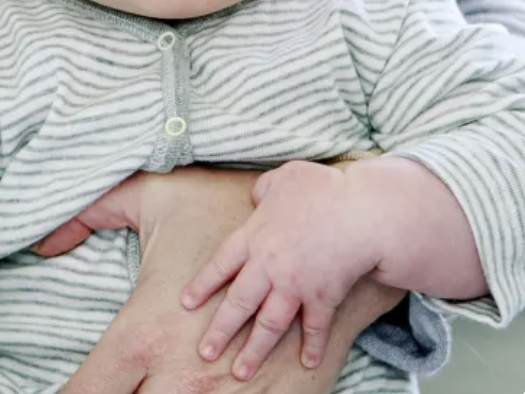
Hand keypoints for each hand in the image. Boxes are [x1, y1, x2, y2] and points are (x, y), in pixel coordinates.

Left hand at [49, 168, 402, 393]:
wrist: (364, 211)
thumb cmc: (323, 188)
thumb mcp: (284, 178)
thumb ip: (263, 190)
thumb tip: (256, 195)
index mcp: (252, 236)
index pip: (218, 265)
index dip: (201, 285)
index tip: (185, 304)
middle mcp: (268, 266)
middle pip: (236, 303)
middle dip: (219, 330)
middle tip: (203, 354)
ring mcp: (295, 285)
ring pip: (268, 323)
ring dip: (254, 349)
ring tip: (239, 370)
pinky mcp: (324, 296)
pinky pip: (315, 327)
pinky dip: (312, 346)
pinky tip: (308, 364)